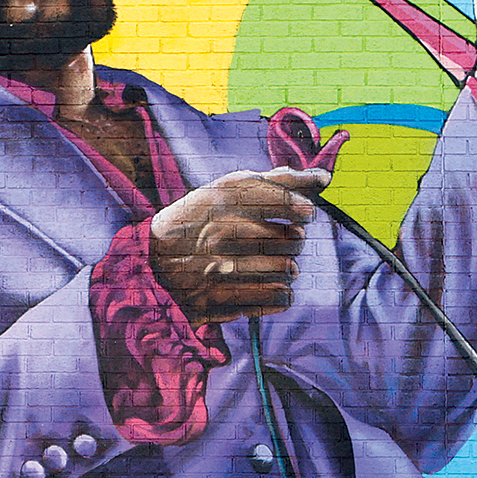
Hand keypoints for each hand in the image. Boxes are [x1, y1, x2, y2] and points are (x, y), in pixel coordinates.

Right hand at [149, 167, 330, 323]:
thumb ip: (277, 181)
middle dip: (294, 241)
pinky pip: (278, 298)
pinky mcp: (221, 300)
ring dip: (288, 268)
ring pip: (287, 269)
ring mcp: (218, 268)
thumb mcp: (227, 191)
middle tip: (281, 241)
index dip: (300, 209)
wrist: (153, 261)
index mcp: (222, 199)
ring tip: (275, 264)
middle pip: (291, 238)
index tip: (302, 214)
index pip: (285, 202)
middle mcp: (219, 232)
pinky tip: (270, 286)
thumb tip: (324, 177)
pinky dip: (282, 294)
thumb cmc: (202, 220)